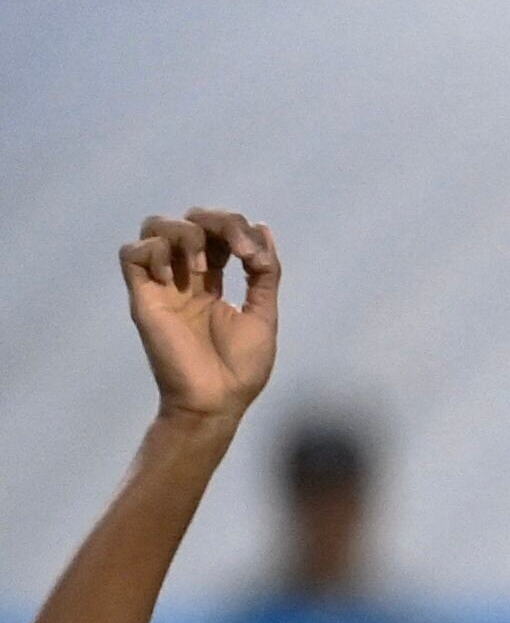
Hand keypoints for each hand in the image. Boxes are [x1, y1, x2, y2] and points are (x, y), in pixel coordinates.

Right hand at [121, 210, 277, 424]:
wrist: (216, 401)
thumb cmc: (240, 367)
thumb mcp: (263, 314)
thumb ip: (265, 274)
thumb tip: (263, 229)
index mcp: (213, 281)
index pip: (219, 232)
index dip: (239, 231)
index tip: (256, 258)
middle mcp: (184, 277)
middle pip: (190, 221)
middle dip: (218, 222)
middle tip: (238, 252)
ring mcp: (162, 285)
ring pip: (156, 226)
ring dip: (185, 234)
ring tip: (200, 266)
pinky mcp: (143, 296)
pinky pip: (131, 253)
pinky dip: (153, 252)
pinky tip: (175, 277)